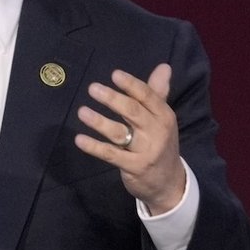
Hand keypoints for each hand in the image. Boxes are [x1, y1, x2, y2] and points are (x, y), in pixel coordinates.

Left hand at [74, 64, 185, 213]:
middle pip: (132, 112)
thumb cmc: (161, 144)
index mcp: (164, 116)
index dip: (131, 85)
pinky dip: (94, 147)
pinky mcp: (134, 168)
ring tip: (82, 112)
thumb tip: (163, 66)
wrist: (169, 183)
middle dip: (112, 99)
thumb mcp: (163, 119)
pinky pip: (111, 154)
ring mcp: (146, 151)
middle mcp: (157, 132)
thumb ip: (157, 93)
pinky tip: (80, 139)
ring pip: (119, 133)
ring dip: (99, 122)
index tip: (114, 74)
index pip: (148, 96)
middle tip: (92, 88)